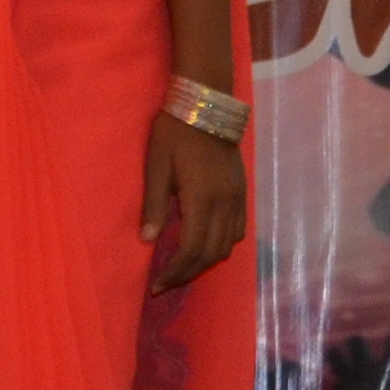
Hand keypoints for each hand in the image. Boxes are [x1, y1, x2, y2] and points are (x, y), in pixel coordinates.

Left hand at [140, 115, 245, 290]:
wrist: (206, 103)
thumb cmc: (174, 133)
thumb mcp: (156, 166)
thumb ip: (153, 205)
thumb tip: (146, 241)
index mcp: (201, 198)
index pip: (190, 249)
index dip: (174, 272)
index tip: (156, 285)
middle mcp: (225, 203)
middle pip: (210, 253)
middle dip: (187, 273)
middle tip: (165, 284)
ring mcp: (237, 198)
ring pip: (227, 245)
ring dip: (205, 262)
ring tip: (182, 269)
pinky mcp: (242, 191)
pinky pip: (237, 230)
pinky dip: (221, 245)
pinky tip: (204, 247)